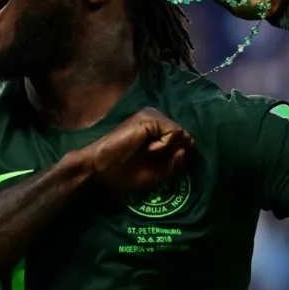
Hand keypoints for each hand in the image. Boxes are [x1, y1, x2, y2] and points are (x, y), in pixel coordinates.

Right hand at [71, 108, 193, 190]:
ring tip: (148, 153)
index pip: (183, 140)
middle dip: (174, 153)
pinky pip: (174, 132)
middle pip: (185, 136)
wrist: (103, 168)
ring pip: (181, 134)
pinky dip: (164, 146)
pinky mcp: (149, 118)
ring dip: (168, 150)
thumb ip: (174, 164)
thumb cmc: (126, 171)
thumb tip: (185, 150)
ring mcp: (152, 116)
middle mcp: (157, 119)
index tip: (159, 163)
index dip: (178, 155)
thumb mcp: (157, 173)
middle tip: (152, 158)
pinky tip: (148, 149)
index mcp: (158, 130)